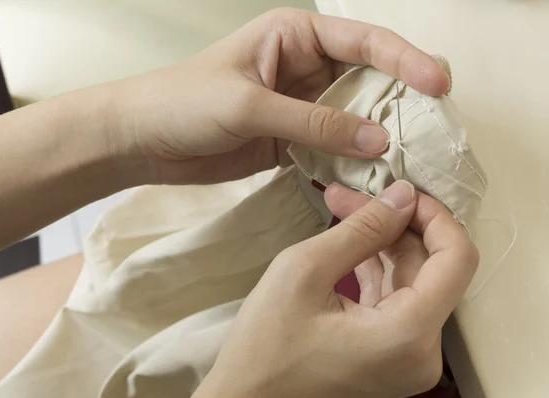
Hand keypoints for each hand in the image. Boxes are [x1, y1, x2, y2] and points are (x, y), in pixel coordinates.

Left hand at [113, 8, 449, 183]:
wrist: (143, 139)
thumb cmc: (183, 101)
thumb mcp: (250, 105)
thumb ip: (314, 122)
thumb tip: (378, 140)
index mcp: (294, 36)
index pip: (363, 41)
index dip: (405, 60)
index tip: (438, 85)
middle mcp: (303, 67)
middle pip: (367, 81)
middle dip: (400, 104)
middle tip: (433, 132)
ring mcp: (298, 106)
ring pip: (353, 118)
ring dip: (377, 138)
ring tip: (409, 161)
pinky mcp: (290, 140)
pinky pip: (330, 148)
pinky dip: (349, 162)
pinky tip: (370, 178)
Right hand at [172, 180, 478, 397]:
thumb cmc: (263, 349)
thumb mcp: (304, 272)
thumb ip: (361, 229)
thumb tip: (402, 195)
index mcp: (408, 334)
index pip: (456, 257)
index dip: (434, 215)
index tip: (399, 190)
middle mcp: (422, 353)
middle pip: (428, 268)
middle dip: (392, 224)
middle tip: (348, 196)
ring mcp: (407, 361)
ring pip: (410, 283)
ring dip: (379, 244)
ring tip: (341, 211)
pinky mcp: (389, 362)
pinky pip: (394, 304)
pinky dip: (374, 271)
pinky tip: (346, 246)